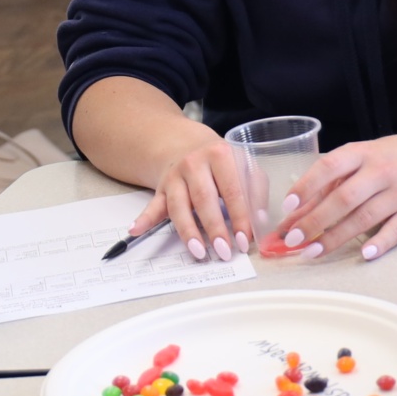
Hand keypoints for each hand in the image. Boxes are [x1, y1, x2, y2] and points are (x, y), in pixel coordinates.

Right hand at [134, 134, 254, 260]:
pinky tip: (136, 230)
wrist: (187, 144)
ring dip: (188, 230)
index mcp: (219, 155)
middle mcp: (194, 163)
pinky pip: (153, 205)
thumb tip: (260, 221)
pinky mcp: (161, 188)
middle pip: (204, 198)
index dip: (239, 216)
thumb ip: (255, 190)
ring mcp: (174, 176)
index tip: (244, 240)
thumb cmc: (221, 162)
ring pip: (178, 205)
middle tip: (224, 251)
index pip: (232, 189)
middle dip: (214, 227)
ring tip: (198, 251)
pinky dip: (144, 218)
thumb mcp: (243, 166)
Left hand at [276, 132, 396, 260]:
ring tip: (313, 251)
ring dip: (336, 237)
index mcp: (362, 153)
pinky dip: (380, 243)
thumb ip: (331, 182)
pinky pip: (396, 230)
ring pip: (365, 217)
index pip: (329, 167)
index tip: (287, 207)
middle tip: (293, 239)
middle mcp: (381, 171)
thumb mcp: (361, 158)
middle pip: (344, 198)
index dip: (306, 186)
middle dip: (315, 220)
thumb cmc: (390, 158)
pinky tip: (363, 255)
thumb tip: (295, 211)